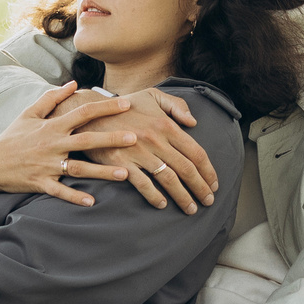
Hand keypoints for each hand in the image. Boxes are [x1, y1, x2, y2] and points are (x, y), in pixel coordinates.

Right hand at [0, 83, 138, 209]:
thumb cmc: (12, 136)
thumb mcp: (29, 113)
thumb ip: (52, 98)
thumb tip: (73, 84)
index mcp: (52, 126)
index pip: (83, 113)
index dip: (105, 108)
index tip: (126, 104)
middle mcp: (52, 144)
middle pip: (87, 140)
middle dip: (111, 138)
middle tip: (135, 138)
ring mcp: (47, 165)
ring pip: (79, 168)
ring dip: (102, 171)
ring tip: (125, 173)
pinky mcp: (41, 183)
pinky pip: (60, 191)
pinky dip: (75, 197)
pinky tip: (92, 202)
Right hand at [72, 91, 218, 212]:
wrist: (89, 113)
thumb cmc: (123, 106)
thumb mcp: (152, 95)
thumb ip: (176, 105)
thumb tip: (194, 123)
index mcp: (166, 125)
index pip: (196, 152)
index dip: (208, 171)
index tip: (214, 184)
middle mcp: (156, 140)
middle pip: (186, 169)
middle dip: (201, 188)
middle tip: (208, 201)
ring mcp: (139, 152)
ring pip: (169, 179)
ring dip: (183, 197)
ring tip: (191, 208)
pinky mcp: (121, 163)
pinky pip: (143, 184)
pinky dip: (155, 196)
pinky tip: (162, 205)